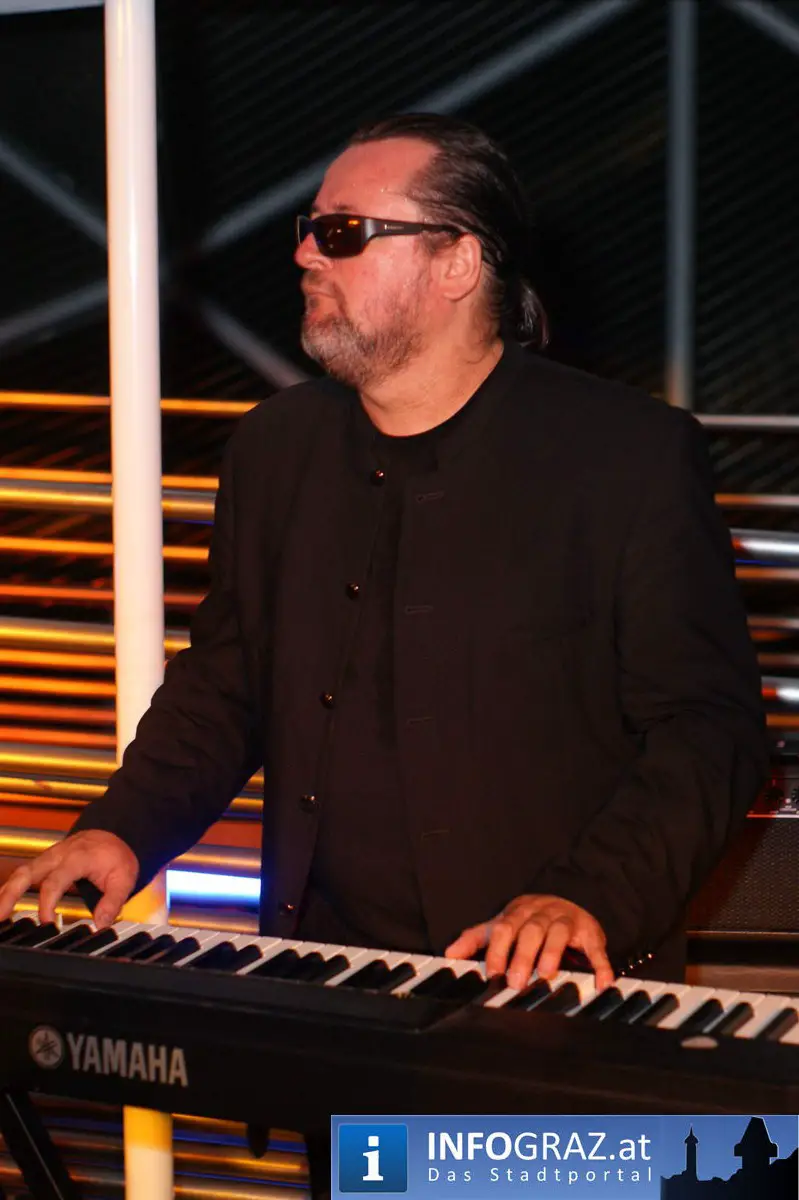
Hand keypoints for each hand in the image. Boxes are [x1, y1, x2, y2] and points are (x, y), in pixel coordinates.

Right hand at [0, 830, 137, 928]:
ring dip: (5, 893)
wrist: (114, 834)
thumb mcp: (124, 878)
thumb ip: (112, 902)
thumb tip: (100, 924)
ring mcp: (48, 858)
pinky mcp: (44, 863)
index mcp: (77, 857)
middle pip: (27, 872)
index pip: (55, 881)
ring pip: (20, 872)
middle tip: (1, 916)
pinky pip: (22, 874)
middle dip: (10, 894)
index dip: (47, 903)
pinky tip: (2, 904)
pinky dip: (10, 888)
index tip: (47, 923)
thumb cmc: (116, 856)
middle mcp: (58, 855)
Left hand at [445, 893, 613, 991]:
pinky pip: (596, 949)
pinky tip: (602, 984)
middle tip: (516, 982)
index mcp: (518, 913)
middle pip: (530, 931)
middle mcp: (542, 914)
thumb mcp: (502, 925)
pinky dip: (600, 965)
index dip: (498, 951)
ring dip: (552, 953)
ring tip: (546, 975)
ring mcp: (567, 921)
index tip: (492, 974)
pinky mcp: (591, 933)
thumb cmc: (529, 920)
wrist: (567, 901)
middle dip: (522, 956)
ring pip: (558, 933)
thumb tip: (449, 953)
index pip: (504, 929)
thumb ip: (477, 939)